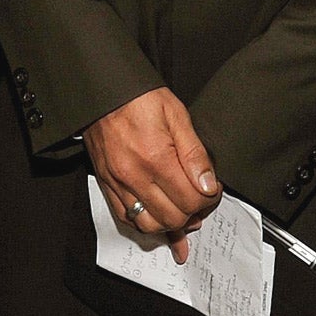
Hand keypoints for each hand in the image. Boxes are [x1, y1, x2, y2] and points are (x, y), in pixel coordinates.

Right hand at [84, 88, 219, 264]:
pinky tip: (157, 212)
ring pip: (149, 225)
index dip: (209, 198)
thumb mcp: (176, 113)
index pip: (191, 200)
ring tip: (181, 208)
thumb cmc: (139, 97)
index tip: (212, 188)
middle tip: (199, 196)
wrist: (103, 89)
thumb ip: (194, 152)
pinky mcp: (106, 183)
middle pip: (173, 218)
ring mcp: (117, 182)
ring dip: (169, 222)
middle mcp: (134, 175)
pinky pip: (126, 218)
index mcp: (156, 157)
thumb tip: (208, 185)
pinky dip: (144, 221)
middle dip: (193, 212)